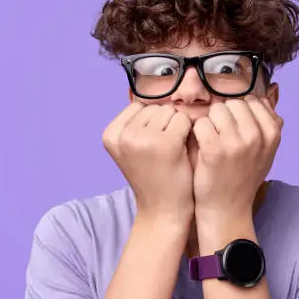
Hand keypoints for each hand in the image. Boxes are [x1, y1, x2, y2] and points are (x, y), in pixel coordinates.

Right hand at [103, 102, 193, 221]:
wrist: (163, 210)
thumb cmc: (153, 175)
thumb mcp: (132, 147)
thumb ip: (135, 122)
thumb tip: (145, 88)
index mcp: (110, 134)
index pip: (139, 106)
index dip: (152, 123)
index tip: (150, 147)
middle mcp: (123, 135)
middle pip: (155, 108)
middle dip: (164, 124)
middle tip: (162, 152)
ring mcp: (143, 139)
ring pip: (170, 112)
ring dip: (177, 128)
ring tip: (171, 152)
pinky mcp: (166, 144)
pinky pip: (184, 120)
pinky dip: (188, 133)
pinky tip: (182, 151)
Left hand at [191, 96, 283, 219]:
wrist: (227, 208)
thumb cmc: (244, 176)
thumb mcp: (266, 151)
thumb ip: (268, 123)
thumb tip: (269, 92)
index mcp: (272, 134)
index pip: (252, 101)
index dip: (239, 113)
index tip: (236, 130)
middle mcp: (256, 136)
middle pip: (233, 103)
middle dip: (224, 116)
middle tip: (222, 136)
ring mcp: (235, 142)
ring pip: (216, 110)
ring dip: (211, 123)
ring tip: (212, 142)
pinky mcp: (214, 149)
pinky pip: (201, 123)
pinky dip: (198, 133)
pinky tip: (202, 148)